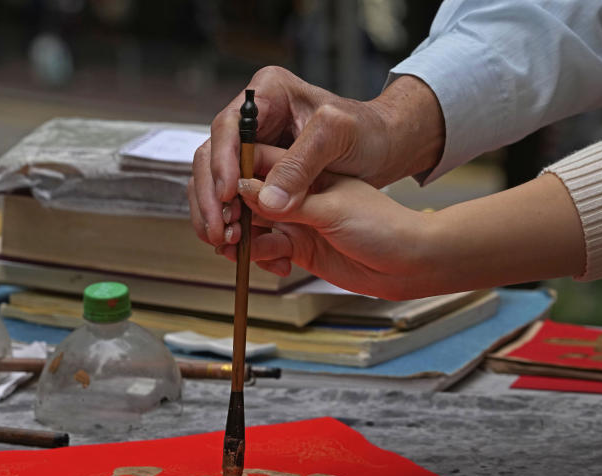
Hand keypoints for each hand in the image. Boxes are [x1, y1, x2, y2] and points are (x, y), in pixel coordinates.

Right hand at [188, 67, 443, 249]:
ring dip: (217, 220)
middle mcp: (256, 126)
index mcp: (269, 97)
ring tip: (226, 246)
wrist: (390, 153)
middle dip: (210, 199)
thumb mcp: (340, 137)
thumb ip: (301, 164)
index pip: (227, 128)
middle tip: (218, 231)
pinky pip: (239, 211)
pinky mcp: (264, 186)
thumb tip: (266, 200)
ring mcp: (257, 158)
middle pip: (211, 161)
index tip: (226, 196)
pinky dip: (239, 233)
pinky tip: (249, 251)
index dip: (221, 164)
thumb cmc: (371, 133)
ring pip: (217, 189)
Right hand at [226, 147, 585, 298]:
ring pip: (242, 217)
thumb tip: (248, 193)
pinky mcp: (291, 238)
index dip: (226, 170)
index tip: (222, 198)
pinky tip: (273, 262)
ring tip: (237, 250)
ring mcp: (288, 207)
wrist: (408, 261)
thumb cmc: (385, 218)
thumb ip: (292, 193)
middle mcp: (288, 173)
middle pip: (233, 184)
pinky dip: (258, 254)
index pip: (244, 147)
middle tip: (223, 233)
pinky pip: (260, 244)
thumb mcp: (337, 197)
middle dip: (222, 209)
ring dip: (236, 235)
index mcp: (298, 144)